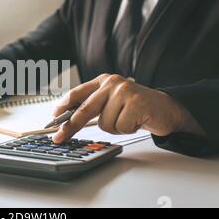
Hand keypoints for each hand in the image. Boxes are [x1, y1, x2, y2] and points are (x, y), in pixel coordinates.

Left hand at [52, 74, 204, 142]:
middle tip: (58, 138)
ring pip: (104, 123)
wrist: (166, 109)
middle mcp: (112, 83)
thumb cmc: (135, 107)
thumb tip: (67, 119)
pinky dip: (127, 129)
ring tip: (127, 120)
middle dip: (70, 126)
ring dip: (115, 127)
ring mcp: (124, 92)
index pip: (77, 94)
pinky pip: (120, 127)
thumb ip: (92, 106)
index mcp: (103, 81)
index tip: (52, 121)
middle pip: (84, 109)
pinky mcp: (136, 103)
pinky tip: (136, 121)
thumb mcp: (111, 102)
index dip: (63, 108)